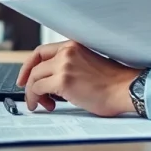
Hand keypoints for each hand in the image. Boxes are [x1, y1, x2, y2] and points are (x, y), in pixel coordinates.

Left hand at [15, 41, 140, 116]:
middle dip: (28, 82)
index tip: (25, 77)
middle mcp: (67, 51)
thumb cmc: (112, 83)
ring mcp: (64, 65)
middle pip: (35, 65)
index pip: (42, 51)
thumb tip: (51, 80)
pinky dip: (36, 98)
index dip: (30, 65)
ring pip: (34, 77)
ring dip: (33, 93)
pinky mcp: (63, 80)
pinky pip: (38, 88)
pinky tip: (46, 105)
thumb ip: (70, 65)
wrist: (125, 89)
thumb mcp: (88, 64)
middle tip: (30, 96)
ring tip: (43, 104)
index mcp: (74, 45)